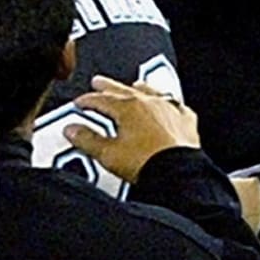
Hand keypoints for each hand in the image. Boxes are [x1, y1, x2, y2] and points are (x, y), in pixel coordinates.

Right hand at [63, 74, 199, 183]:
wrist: (182, 177)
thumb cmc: (149, 165)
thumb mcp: (109, 155)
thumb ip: (87, 140)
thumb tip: (72, 131)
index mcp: (128, 108)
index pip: (101, 99)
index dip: (87, 100)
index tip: (80, 102)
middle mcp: (149, 103)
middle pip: (123, 90)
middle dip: (108, 86)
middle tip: (98, 82)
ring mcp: (169, 111)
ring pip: (151, 92)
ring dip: (139, 89)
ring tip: (133, 86)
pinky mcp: (187, 124)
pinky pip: (178, 107)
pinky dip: (171, 105)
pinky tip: (171, 106)